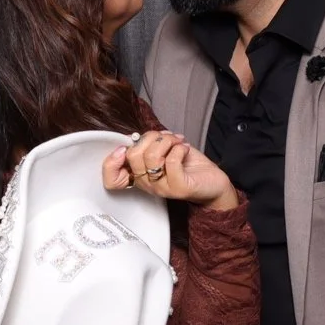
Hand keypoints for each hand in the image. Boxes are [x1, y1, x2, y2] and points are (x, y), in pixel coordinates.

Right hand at [104, 130, 237, 210]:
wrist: (213, 182)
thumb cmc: (188, 164)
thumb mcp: (164, 151)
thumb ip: (149, 144)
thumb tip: (138, 136)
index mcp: (140, 176)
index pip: (112, 179)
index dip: (111, 161)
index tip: (125, 146)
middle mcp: (148, 185)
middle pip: (133, 156)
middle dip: (150, 137)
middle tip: (166, 138)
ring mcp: (162, 188)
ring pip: (152, 156)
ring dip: (167, 141)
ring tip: (178, 142)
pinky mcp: (178, 188)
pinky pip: (171, 161)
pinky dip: (178, 148)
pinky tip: (185, 148)